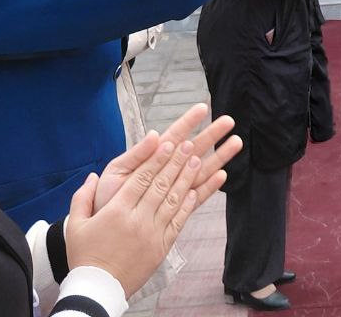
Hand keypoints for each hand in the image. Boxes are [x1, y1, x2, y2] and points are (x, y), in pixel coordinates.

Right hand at [64, 140, 209, 297]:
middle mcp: (137, 220)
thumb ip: (82, 198)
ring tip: (196, 160)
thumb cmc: (84, 256)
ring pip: (172, 200)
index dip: (156, 159)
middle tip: (188, 144)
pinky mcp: (161, 247)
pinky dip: (188, 204)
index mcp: (116, 211)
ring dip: (186, 178)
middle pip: (160, 185)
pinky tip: (195, 190)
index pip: (141, 178)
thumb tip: (92, 176)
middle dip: (175, 162)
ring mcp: (152, 234)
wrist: (97, 289)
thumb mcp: (76, 225)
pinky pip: (178, 221)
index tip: (169, 142)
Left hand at [93, 104, 241, 213]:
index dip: (188, 121)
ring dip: (219, 156)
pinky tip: (223, 175)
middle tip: (229, 121)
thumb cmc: (106, 199)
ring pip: (201, 170)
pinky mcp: (176, 210)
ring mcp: (174, 190)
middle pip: (194, 149)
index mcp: (152, 159)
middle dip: (212, 134)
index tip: (203, 107)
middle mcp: (167, 172)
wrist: (103, 232)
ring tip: (236, 142)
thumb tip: (155, 134)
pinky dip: (210, 187)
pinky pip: (197, 197)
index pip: (174, 135)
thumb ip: (137, 155)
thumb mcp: (116, 172)